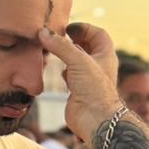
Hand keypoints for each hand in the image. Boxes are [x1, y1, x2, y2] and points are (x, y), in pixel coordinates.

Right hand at [39, 24, 122, 140]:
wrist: (95, 119)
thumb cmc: (95, 90)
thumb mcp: (78, 60)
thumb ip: (60, 45)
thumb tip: (43, 32)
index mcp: (105, 55)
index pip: (98, 35)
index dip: (84, 28)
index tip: (68, 28)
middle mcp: (98, 66)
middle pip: (86, 46)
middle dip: (72, 40)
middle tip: (57, 36)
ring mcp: (88, 79)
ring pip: (76, 61)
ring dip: (65, 55)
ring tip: (53, 49)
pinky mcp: (78, 90)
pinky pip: (70, 75)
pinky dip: (62, 70)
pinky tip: (58, 71)